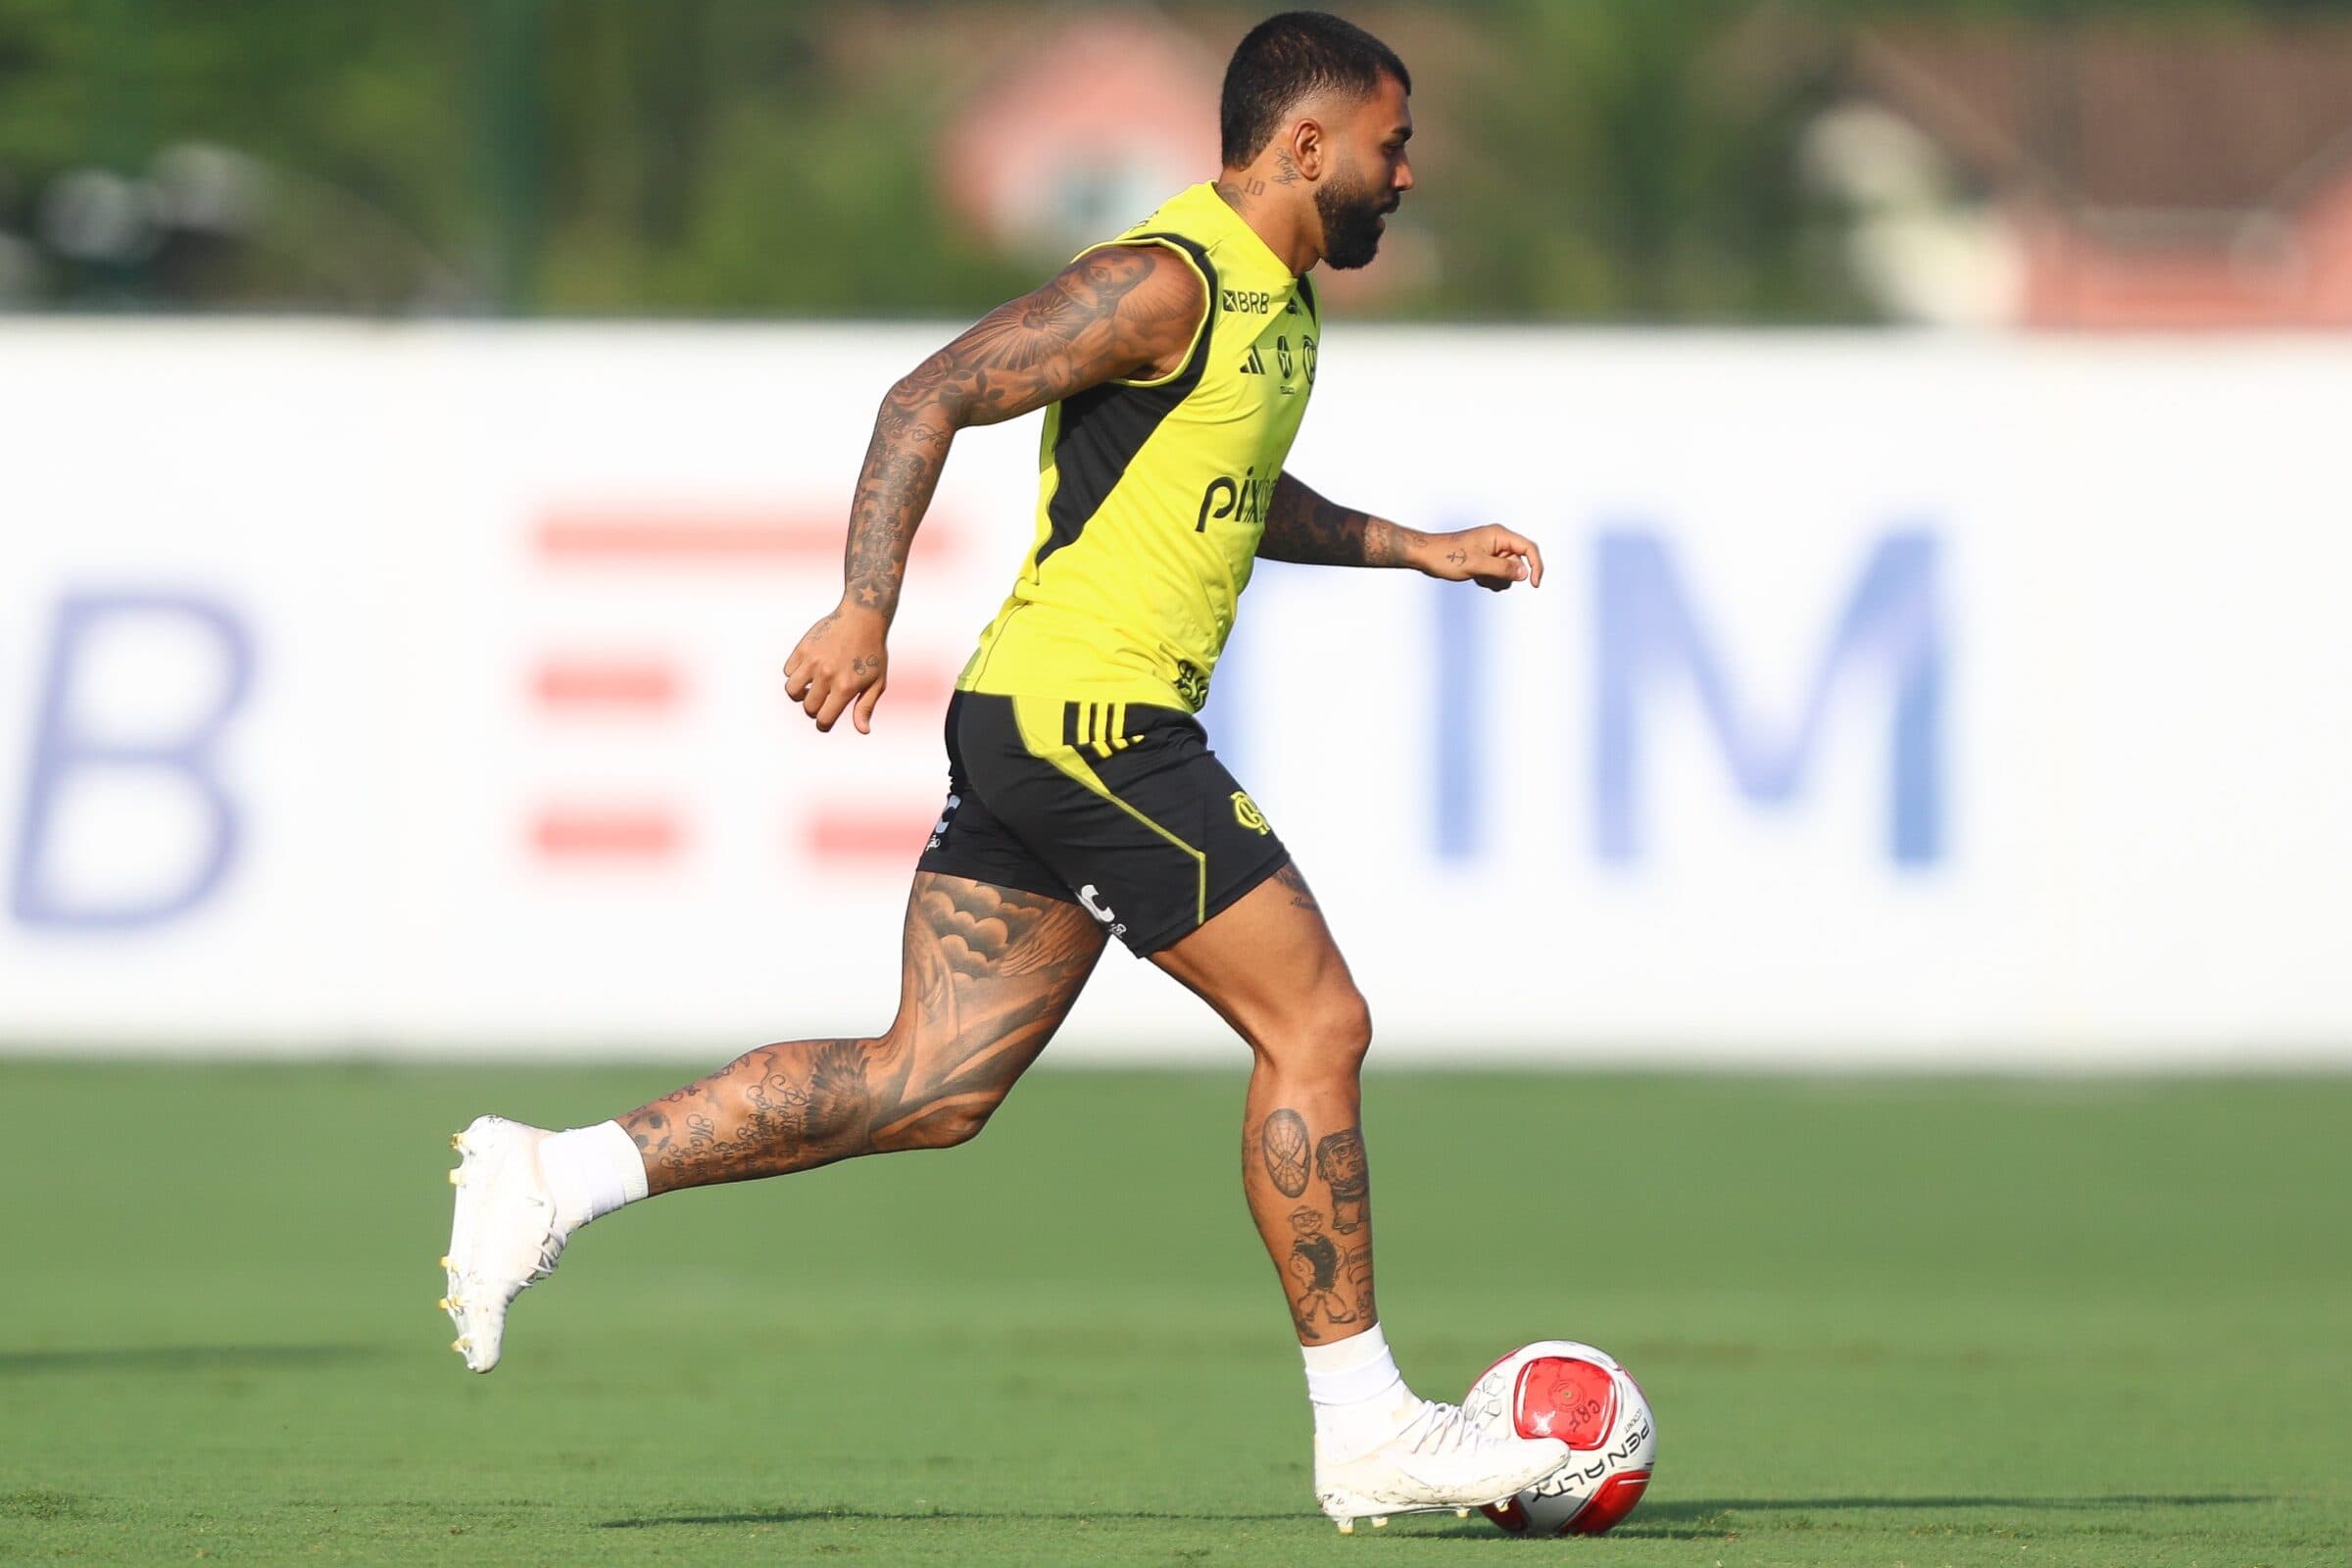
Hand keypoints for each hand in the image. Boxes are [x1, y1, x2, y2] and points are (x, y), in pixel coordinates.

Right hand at [782, 603, 888, 733]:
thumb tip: (863, 731)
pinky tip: (809, 669)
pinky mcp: (803, 648)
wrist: (863, 617)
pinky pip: (788, 671)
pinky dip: (795, 674)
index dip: (824, 724)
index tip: (825, 720)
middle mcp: (826, 675)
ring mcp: (813, 661)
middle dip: (815, 709)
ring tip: (811, 687)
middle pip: (808, 707)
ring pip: (791, 690)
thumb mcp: (877, 682)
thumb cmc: (873, 652)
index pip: (824, 719)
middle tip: (824, 699)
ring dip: (800, 693)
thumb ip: (866, 707)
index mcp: (845, 687)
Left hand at [1417, 525, 1543, 591]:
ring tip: (1478, 576)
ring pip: (1508, 571)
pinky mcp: (1485, 559)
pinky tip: (1475, 577)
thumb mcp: (1478, 565)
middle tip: (1486, 576)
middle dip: (1506, 576)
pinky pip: (1497, 574)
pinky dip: (1489, 579)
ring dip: (1496, 579)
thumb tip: (1524, 573)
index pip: (1528, 548)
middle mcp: (1498, 541)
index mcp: (1499, 535)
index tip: (1535, 584)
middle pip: (1518, 562)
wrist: (1427, 556)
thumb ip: (1503, 569)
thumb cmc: (1447, 556)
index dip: (1536, 566)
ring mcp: (1491, 551)